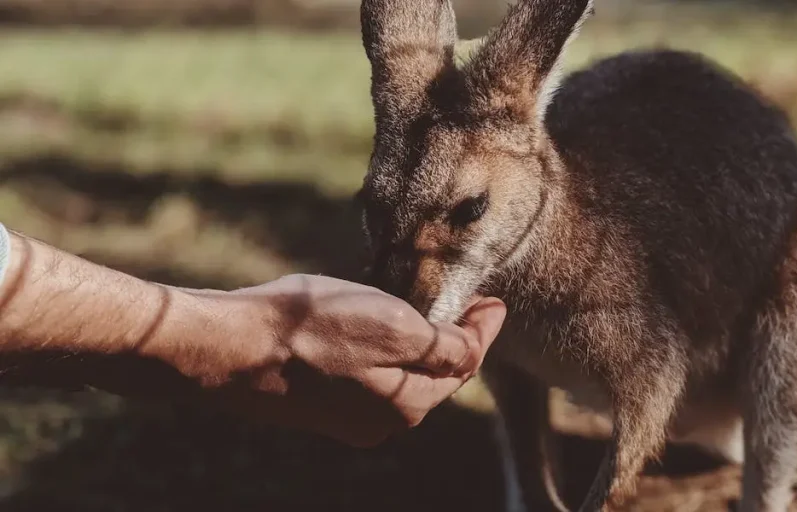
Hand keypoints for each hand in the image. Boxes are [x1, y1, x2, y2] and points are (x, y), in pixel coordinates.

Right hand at [175, 275, 505, 446]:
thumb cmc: (313, 330)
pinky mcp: (316, 403)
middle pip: (433, 376)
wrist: (228, 346)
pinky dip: (380, 350)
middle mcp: (382, 423)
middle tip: (464, 302)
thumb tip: (483, 341)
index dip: (484, 328)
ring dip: (415, 344)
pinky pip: (365, 374)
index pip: (464, 365)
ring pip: (399, 376)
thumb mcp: (396, 330)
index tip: (496, 299)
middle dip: (451, 340)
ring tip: (421, 309)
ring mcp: (346, 417)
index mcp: (408, 408)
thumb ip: (448, 346)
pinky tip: (369, 327)